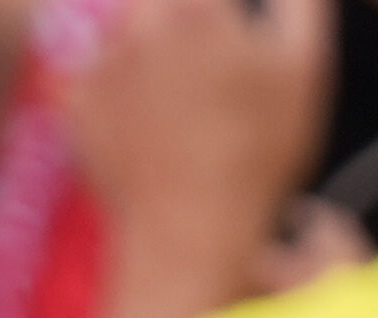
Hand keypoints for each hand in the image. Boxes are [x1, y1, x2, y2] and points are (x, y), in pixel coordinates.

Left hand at [65, 0, 329, 274]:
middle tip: (206, 68)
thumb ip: (299, 5)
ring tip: (179, 98)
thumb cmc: (257, 153)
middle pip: (155, 3)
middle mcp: (135, 26)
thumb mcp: (304, 64)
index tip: (227, 33)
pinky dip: (116, 87)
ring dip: (145, 46)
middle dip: (181, 17)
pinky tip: (148, 123)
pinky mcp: (73, 105)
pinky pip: (94, 75)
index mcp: (194, 7)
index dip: (217, 12)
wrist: (190, 234)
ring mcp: (97, 66)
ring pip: (122, 31)